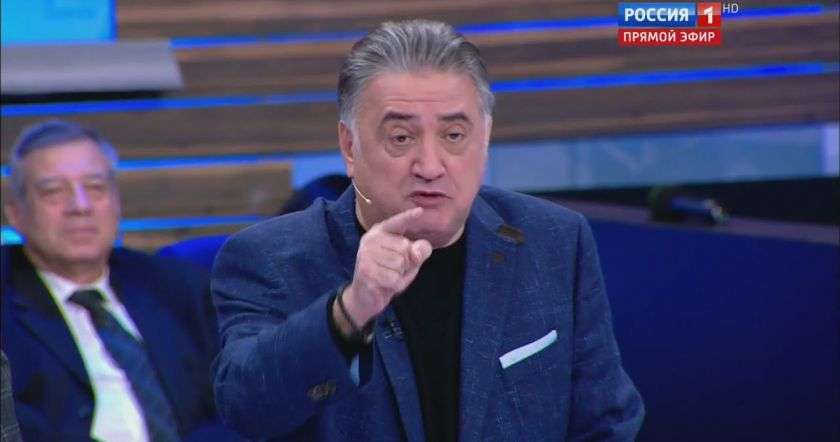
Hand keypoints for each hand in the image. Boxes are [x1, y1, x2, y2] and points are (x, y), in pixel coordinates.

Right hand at [335, 207, 432, 335]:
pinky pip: (393, 278)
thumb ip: (418, 252)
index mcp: (381, 232)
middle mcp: (371, 239)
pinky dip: (394, 285)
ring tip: (388, 276)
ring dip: (399, 275)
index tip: (420, 210)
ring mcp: (366, 254)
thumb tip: (417, 250)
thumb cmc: (388, 273)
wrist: (365, 296)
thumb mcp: (408, 262)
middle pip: (405, 248)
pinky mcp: (365, 271)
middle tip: (394, 269)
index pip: (397, 223)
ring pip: (400, 264)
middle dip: (406, 263)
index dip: (408, 217)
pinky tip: (384, 284)